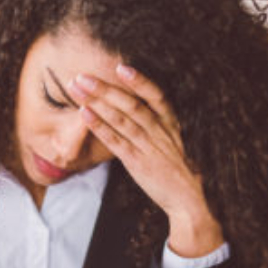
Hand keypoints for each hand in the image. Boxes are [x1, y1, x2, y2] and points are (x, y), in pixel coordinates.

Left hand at [69, 65, 225, 257]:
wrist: (191, 200)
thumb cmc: (182, 168)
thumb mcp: (177, 140)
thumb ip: (159, 123)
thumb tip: (136, 104)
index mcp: (173, 123)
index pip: (157, 96)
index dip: (139, 81)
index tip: (120, 66)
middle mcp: (161, 132)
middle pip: (131, 105)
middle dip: (105, 88)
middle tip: (82, 76)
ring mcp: (149, 147)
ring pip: (120, 120)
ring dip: (96, 102)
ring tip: (76, 88)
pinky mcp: (138, 164)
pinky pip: (116, 142)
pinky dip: (99, 127)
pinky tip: (83, 114)